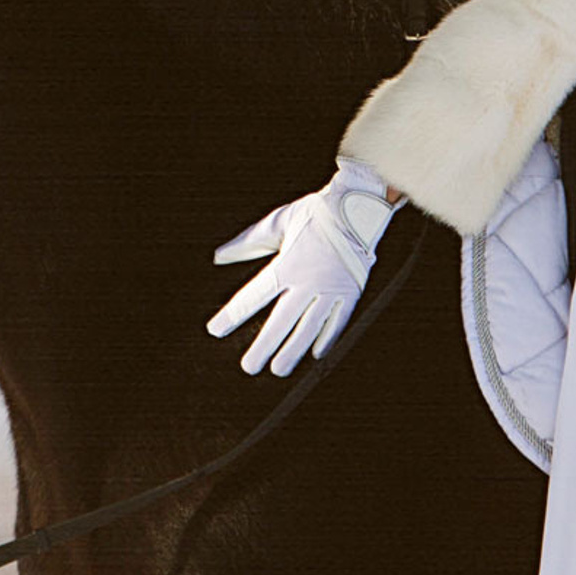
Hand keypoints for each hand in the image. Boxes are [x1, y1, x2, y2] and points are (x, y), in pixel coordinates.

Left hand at [207, 160, 400, 375]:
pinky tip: (315, 353)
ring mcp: (332, 290)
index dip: (232, 315)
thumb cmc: (315, 212)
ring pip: (309, 329)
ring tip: (278, 369)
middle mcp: (309, 281)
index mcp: (288, 264)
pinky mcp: (351, 292)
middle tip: (248, 367)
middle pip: (281, 322)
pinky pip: (337, 322)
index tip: (215, 329)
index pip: (254, 296)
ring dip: (292, 352)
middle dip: (263, 347)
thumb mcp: (278, 222)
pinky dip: (326, 339)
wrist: (360, 205)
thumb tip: (219, 256)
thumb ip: (249, 242)